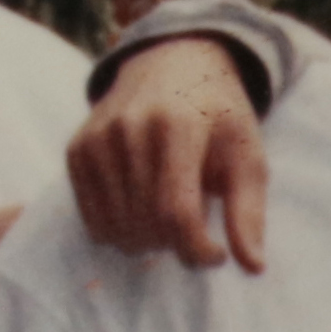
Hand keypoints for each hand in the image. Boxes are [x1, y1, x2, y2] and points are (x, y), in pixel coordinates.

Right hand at [65, 44, 274, 275]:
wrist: (171, 63)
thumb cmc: (217, 116)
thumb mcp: (246, 154)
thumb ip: (247, 211)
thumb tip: (253, 268)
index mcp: (177, 125)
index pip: (176, 213)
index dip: (198, 250)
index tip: (217, 255)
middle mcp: (129, 129)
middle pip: (147, 226)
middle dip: (178, 247)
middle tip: (197, 232)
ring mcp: (96, 139)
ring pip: (118, 230)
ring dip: (149, 243)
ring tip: (171, 218)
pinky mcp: (77, 150)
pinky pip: (93, 221)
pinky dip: (121, 232)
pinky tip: (143, 210)